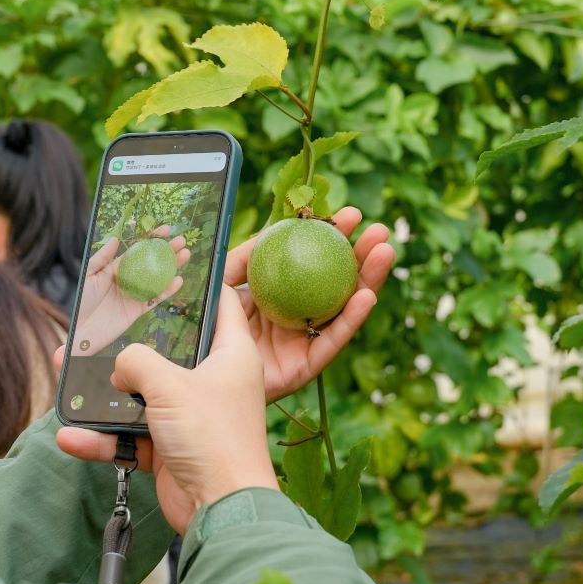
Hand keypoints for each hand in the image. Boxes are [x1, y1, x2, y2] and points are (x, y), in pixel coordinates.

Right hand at [56, 292, 277, 533]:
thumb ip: (136, 361)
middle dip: (128, 342)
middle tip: (98, 325)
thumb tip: (117, 367)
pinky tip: (70, 436)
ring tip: (65, 375)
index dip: (198, 285)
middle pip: (168, 350)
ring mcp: (189, 416)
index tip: (168, 269)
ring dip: (103, 393)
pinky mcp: (170, 449)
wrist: (221, 511)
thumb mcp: (169, 385)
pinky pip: (129, 437)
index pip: (220, 304)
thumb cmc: (212, 437)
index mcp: (231, 354)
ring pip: (140, 394)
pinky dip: (102, 439)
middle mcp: (212, 381)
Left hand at [68, 227, 189, 354]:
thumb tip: (116, 239)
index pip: (137, 250)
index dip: (151, 239)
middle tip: (181, 240)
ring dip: (172, 267)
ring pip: (158, 278)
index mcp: (116, 268)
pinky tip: (178, 280)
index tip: (165, 230)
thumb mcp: (88, 274)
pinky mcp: (138, 309)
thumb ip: (102, 257)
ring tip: (186, 254)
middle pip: (151, 262)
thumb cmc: (80, 300)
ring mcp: (134, 294)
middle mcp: (128, 279)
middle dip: (167, 251)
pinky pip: (156, 298)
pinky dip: (168, 290)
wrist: (80, 330)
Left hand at [225, 206, 395, 402]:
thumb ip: (244, 258)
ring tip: (385, 253)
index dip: (334, 239)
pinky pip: (331, 342)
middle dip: (362, 256)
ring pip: (344, 309)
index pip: (315, 261)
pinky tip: (366, 296)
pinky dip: (350, 319)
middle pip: (338, 283)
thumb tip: (274, 230)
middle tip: (379, 230)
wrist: (197, 368)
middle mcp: (298, 317)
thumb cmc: (208, 326)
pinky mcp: (304, 368)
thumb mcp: (222, 283)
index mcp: (282, 295)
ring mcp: (303, 343)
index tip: (351, 215)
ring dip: (368, 280)